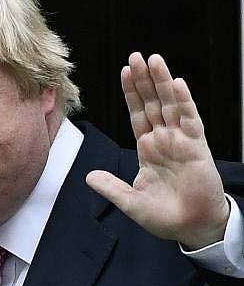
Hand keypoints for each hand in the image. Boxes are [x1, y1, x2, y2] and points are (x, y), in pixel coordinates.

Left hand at [86, 52, 228, 248]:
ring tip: (154, 59)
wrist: (192, 229)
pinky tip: (177, 84)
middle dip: (144, 79)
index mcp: (148, 148)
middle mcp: (163, 139)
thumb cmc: (164, 216)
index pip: (137, 113)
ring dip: (162, 82)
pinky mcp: (197, 148)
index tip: (124, 71)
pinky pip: (190, 120)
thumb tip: (88, 176)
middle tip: (136, 56)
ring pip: (170, 105)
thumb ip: (111, 187)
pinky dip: (184, 102)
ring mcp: (181, 141)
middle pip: (152, 102)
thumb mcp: (130, 201)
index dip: (131, 93)